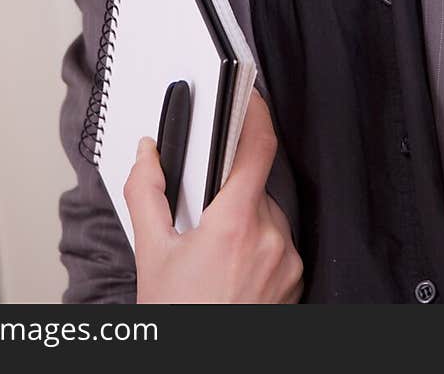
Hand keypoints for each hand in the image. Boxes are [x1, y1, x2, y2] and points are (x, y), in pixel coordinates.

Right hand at [124, 87, 303, 303]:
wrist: (201, 372)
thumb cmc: (180, 318)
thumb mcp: (151, 254)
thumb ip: (146, 192)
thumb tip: (148, 154)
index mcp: (234, 224)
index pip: (259, 147)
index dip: (255, 113)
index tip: (247, 97)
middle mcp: (271, 239)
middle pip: (256, 184)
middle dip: (229, 189)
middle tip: (201, 215)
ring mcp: (288, 263)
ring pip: (268, 214)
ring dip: (244, 219)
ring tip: (213, 254)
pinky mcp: (296, 282)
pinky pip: (279, 243)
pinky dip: (258, 245)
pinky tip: (232, 270)